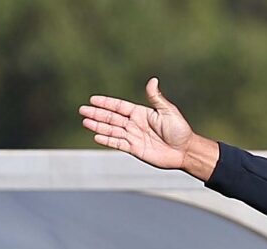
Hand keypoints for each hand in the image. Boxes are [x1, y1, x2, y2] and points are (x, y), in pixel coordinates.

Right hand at [79, 79, 216, 177]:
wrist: (184, 151)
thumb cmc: (179, 130)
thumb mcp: (168, 111)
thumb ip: (156, 97)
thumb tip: (152, 80)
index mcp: (141, 113)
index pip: (119, 106)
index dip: (106, 103)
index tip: (93, 99)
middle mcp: (135, 124)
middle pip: (112, 118)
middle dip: (97, 114)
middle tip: (82, 110)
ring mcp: (134, 137)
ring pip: (112, 130)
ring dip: (98, 126)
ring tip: (85, 122)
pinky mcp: (135, 149)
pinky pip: (118, 143)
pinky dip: (107, 140)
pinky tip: (96, 136)